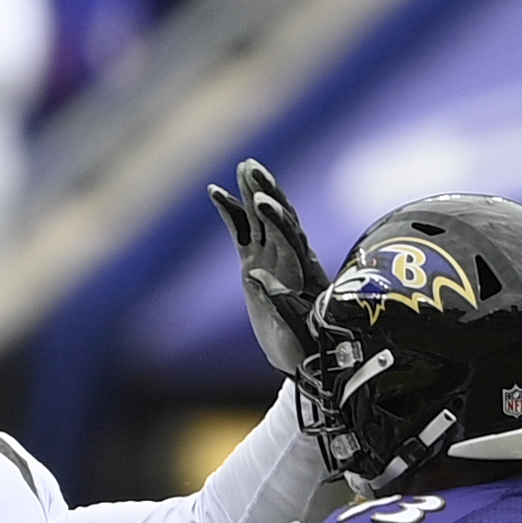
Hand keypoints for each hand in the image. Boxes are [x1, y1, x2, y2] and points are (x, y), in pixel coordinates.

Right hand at [207, 156, 327, 383]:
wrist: (304, 355)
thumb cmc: (303, 345)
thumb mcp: (294, 329)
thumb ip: (277, 302)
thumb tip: (256, 277)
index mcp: (299, 271)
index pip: (288, 237)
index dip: (276, 218)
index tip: (262, 202)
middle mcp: (288, 257)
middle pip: (277, 217)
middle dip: (265, 192)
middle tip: (252, 168)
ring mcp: (270, 257)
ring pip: (261, 218)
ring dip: (252, 192)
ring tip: (243, 167)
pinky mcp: (255, 262)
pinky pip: (242, 232)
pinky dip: (231, 212)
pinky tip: (216, 192)